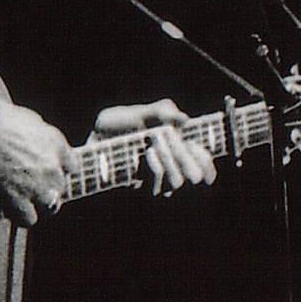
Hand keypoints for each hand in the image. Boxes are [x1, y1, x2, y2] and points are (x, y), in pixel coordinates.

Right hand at [0, 98, 69, 226]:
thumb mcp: (31, 119)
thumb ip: (41, 134)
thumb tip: (38, 140)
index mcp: (56, 144)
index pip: (72, 165)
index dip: (59, 168)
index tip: (48, 168)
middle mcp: (52, 167)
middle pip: (60, 186)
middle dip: (48, 185)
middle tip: (31, 182)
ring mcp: (37, 185)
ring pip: (50, 206)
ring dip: (38, 203)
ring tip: (24, 199)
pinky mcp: (18, 198)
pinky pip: (29, 219)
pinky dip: (20, 215)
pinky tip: (11, 207)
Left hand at [94, 99, 216, 195]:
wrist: (93, 138)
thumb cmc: (120, 124)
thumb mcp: (141, 113)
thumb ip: (162, 112)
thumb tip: (184, 120)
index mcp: (178, 150)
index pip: (205, 166)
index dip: (206, 161)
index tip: (196, 145)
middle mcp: (171, 169)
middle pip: (195, 175)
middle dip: (184, 154)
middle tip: (165, 135)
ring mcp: (156, 183)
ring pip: (177, 182)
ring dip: (168, 157)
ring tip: (152, 142)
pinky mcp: (140, 189)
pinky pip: (157, 186)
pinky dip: (155, 167)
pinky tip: (147, 153)